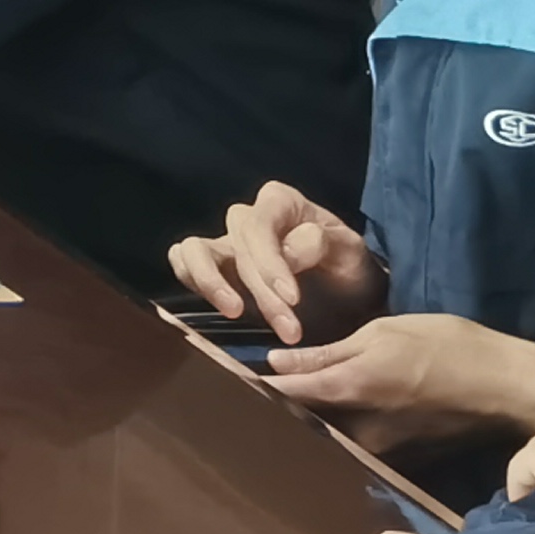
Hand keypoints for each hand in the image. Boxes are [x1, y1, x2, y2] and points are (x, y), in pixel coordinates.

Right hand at [166, 181, 386, 349]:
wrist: (348, 299)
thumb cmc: (349, 270)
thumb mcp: (351, 254)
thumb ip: (322, 244)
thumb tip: (287, 251)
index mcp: (280, 203)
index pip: (259, 226)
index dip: (269, 262)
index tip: (292, 299)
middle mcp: (247, 217)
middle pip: (236, 247)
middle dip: (259, 291)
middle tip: (289, 330)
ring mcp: (226, 242)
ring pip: (194, 249)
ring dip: (211, 283)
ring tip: (235, 313)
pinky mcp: (213, 268)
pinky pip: (183, 262)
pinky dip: (192, 280)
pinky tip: (222, 308)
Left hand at [265, 312, 534, 446]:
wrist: (507, 386)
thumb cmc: (446, 346)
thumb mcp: (382, 333)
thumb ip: (327, 352)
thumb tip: (276, 361)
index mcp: (352, 389)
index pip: (286, 395)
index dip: (252, 385)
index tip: (223, 376)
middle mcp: (362, 428)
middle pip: (303, 421)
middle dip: (275, 404)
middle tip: (244, 383)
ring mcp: (383, 446)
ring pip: (328, 432)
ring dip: (304, 415)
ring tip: (279, 391)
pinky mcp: (401, 453)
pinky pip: (355, 439)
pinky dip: (335, 423)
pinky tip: (325, 406)